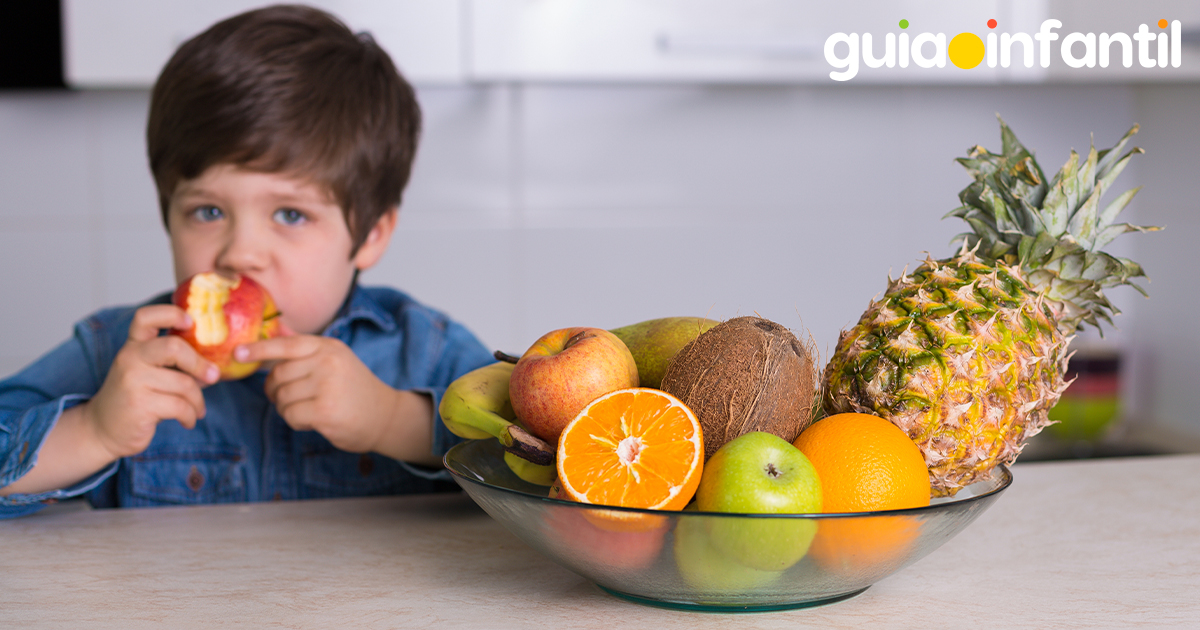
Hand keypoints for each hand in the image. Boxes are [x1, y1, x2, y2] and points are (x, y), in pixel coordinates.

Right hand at [86, 304, 218, 460]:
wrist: (104, 429)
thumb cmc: (136, 397)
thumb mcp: (148, 372)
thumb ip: (174, 363)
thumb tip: (214, 365)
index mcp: (134, 346)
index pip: (146, 317)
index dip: (172, 314)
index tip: (191, 323)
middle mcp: (130, 358)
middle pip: (173, 347)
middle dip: (200, 364)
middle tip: (213, 376)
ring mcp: (132, 381)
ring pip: (183, 384)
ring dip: (198, 400)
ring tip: (198, 409)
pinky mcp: (139, 405)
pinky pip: (180, 406)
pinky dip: (191, 415)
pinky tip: (188, 420)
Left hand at [235, 335, 404, 453]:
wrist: (385, 416)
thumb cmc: (355, 390)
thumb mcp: (337, 360)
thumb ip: (307, 351)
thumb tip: (273, 334)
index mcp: (328, 347)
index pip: (286, 344)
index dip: (259, 348)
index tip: (238, 353)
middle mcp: (328, 361)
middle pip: (278, 374)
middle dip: (276, 389)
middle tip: (290, 398)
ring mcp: (327, 385)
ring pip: (282, 396)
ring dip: (288, 407)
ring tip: (308, 409)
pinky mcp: (325, 410)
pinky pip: (290, 414)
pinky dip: (296, 421)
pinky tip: (314, 420)